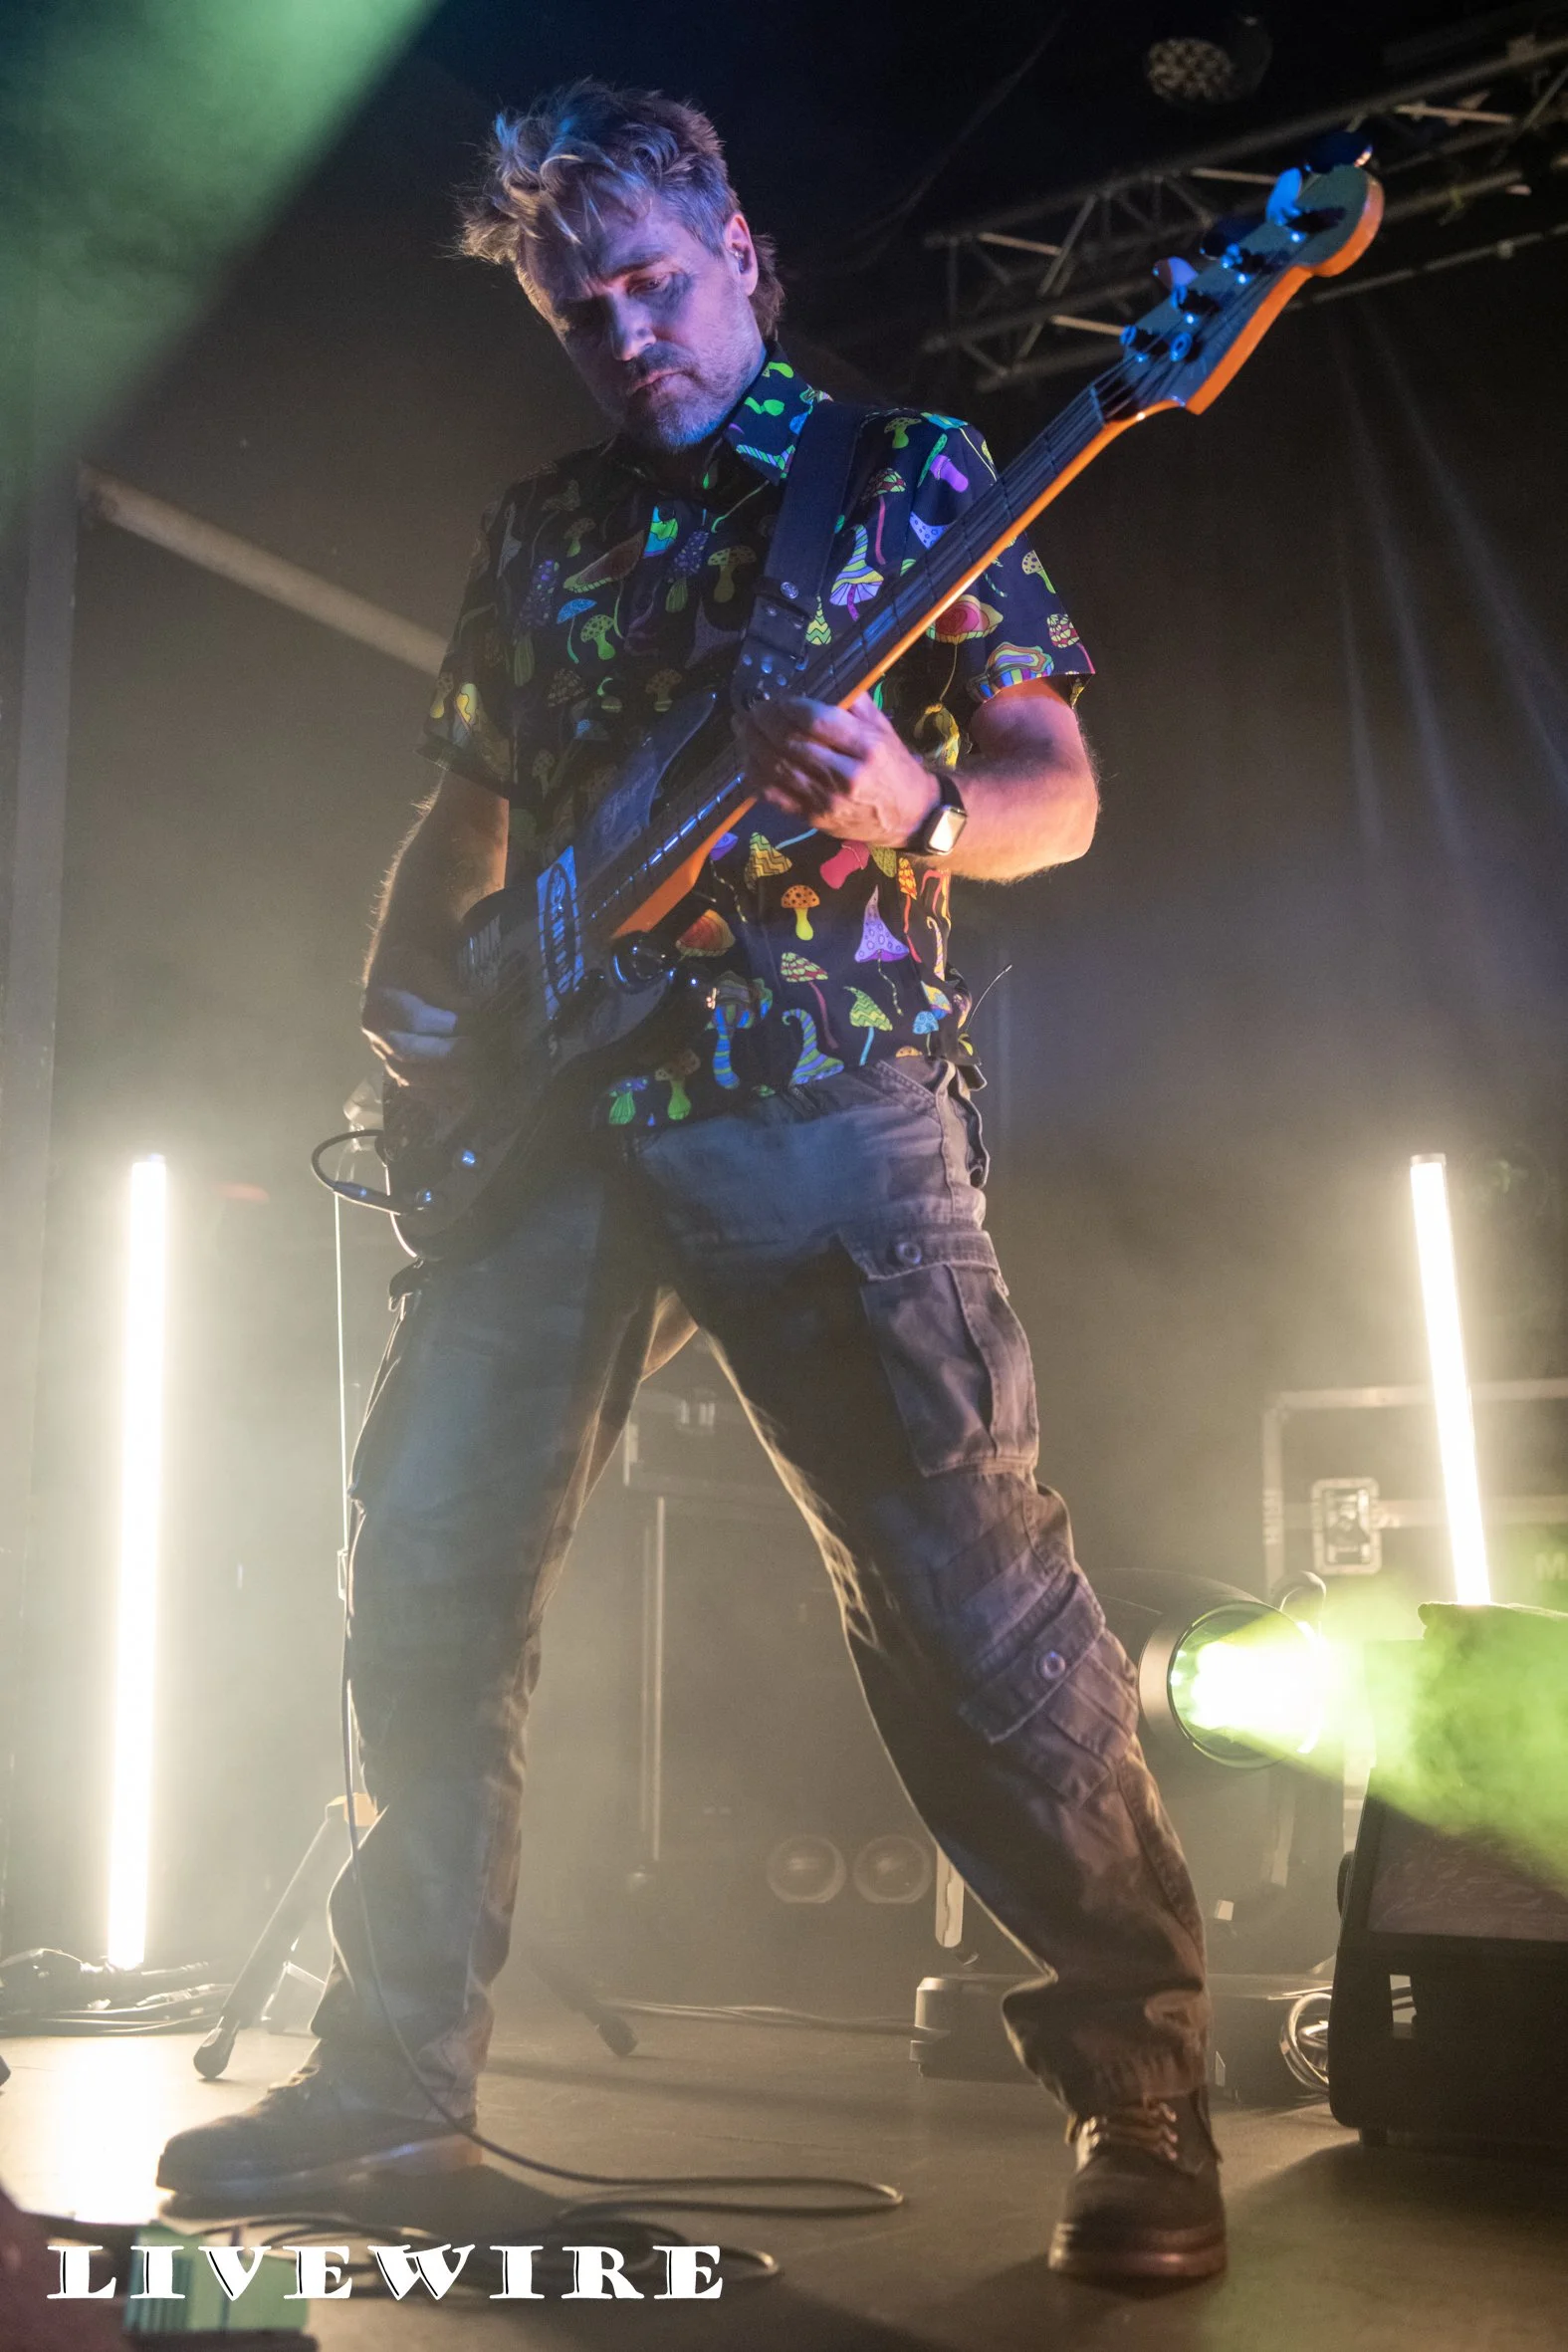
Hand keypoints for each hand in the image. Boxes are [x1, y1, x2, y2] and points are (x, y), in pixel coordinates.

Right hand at [361, 948, 468, 1093]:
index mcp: (382, 1003)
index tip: (473, 1021)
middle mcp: (377, 1033)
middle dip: (445, 1055)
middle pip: (406, 1052)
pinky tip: (460, 1099)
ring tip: (472, 1078)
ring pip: (407, 1076)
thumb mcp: (430, 971)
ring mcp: (383, 1055)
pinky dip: (435, 1097)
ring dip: (442, 1080)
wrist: (396, 979)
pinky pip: (411, 1090)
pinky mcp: (395, 1070)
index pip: (414, 1020)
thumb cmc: (416, 973)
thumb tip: (470, 1010)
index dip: (445, 1024)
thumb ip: (447, 992)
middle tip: (476, 1052)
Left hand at [737, 690, 940, 846]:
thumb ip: (853, 704)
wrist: (909, 816)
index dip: (788, 706)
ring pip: (777, 769)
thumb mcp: (883, 729)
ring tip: (742, 727)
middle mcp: (846, 776)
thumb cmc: (894, 766)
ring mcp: (826, 801)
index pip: (816, 721)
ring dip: (752, 745)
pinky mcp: (813, 819)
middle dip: (764, 722)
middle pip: (791, 744)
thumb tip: (818, 678)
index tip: (776, 697)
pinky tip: (748, 758)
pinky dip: (755, 775)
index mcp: (866, 748)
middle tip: (752, 708)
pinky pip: (774, 796)